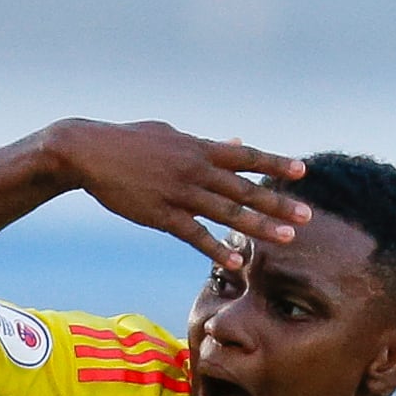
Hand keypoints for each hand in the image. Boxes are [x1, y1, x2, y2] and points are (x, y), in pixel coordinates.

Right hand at [38, 121, 312, 267]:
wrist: (88, 152)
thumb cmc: (131, 142)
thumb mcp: (172, 135)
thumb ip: (207, 143)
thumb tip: (238, 141)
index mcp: (199, 148)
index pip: (246, 157)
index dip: (275, 164)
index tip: (302, 171)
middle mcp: (195, 170)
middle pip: (244, 189)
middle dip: (278, 203)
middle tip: (307, 216)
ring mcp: (179, 193)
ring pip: (226, 213)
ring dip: (259, 227)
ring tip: (287, 239)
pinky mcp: (161, 215)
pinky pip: (194, 235)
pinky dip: (216, 248)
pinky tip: (236, 260)